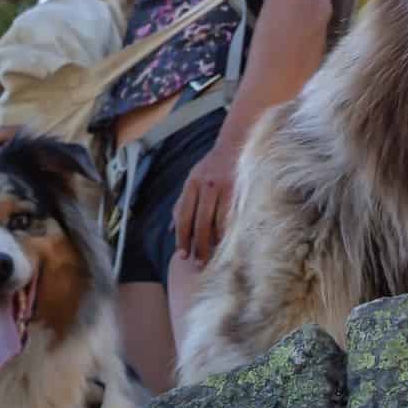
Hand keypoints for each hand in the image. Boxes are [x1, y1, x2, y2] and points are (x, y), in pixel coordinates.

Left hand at [172, 145, 239, 263]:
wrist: (235, 144)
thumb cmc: (212, 166)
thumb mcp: (193, 180)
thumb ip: (182, 203)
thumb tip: (170, 228)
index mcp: (191, 184)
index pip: (183, 215)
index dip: (181, 236)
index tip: (182, 254)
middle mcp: (204, 186)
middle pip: (198, 222)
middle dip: (196, 245)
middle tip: (197, 263)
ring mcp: (221, 188)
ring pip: (214, 222)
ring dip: (211, 243)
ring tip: (210, 258)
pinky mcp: (237, 190)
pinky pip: (230, 217)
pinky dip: (226, 232)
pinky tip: (225, 244)